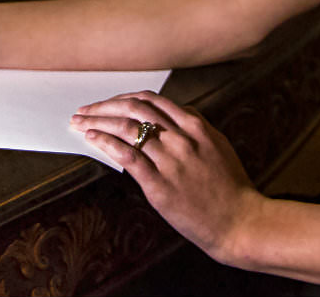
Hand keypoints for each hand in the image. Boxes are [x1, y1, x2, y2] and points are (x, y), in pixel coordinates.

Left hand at [70, 91, 262, 264]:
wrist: (238, 221)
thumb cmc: (230, 186)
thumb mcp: (218, 145)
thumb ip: (195, 126)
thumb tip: (171, 113)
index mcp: (195, 126)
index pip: (150, 100)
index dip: (123, 98)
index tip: (107, 103)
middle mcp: (181, 139)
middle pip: (134, 109)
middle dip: (104, 106)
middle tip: (85, 110)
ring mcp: (170, 161)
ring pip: (126, 128)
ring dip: (98, 122)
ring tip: (81, 123)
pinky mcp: (160, 185)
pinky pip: (127, 156)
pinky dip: (106, 142)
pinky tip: (93, 139)